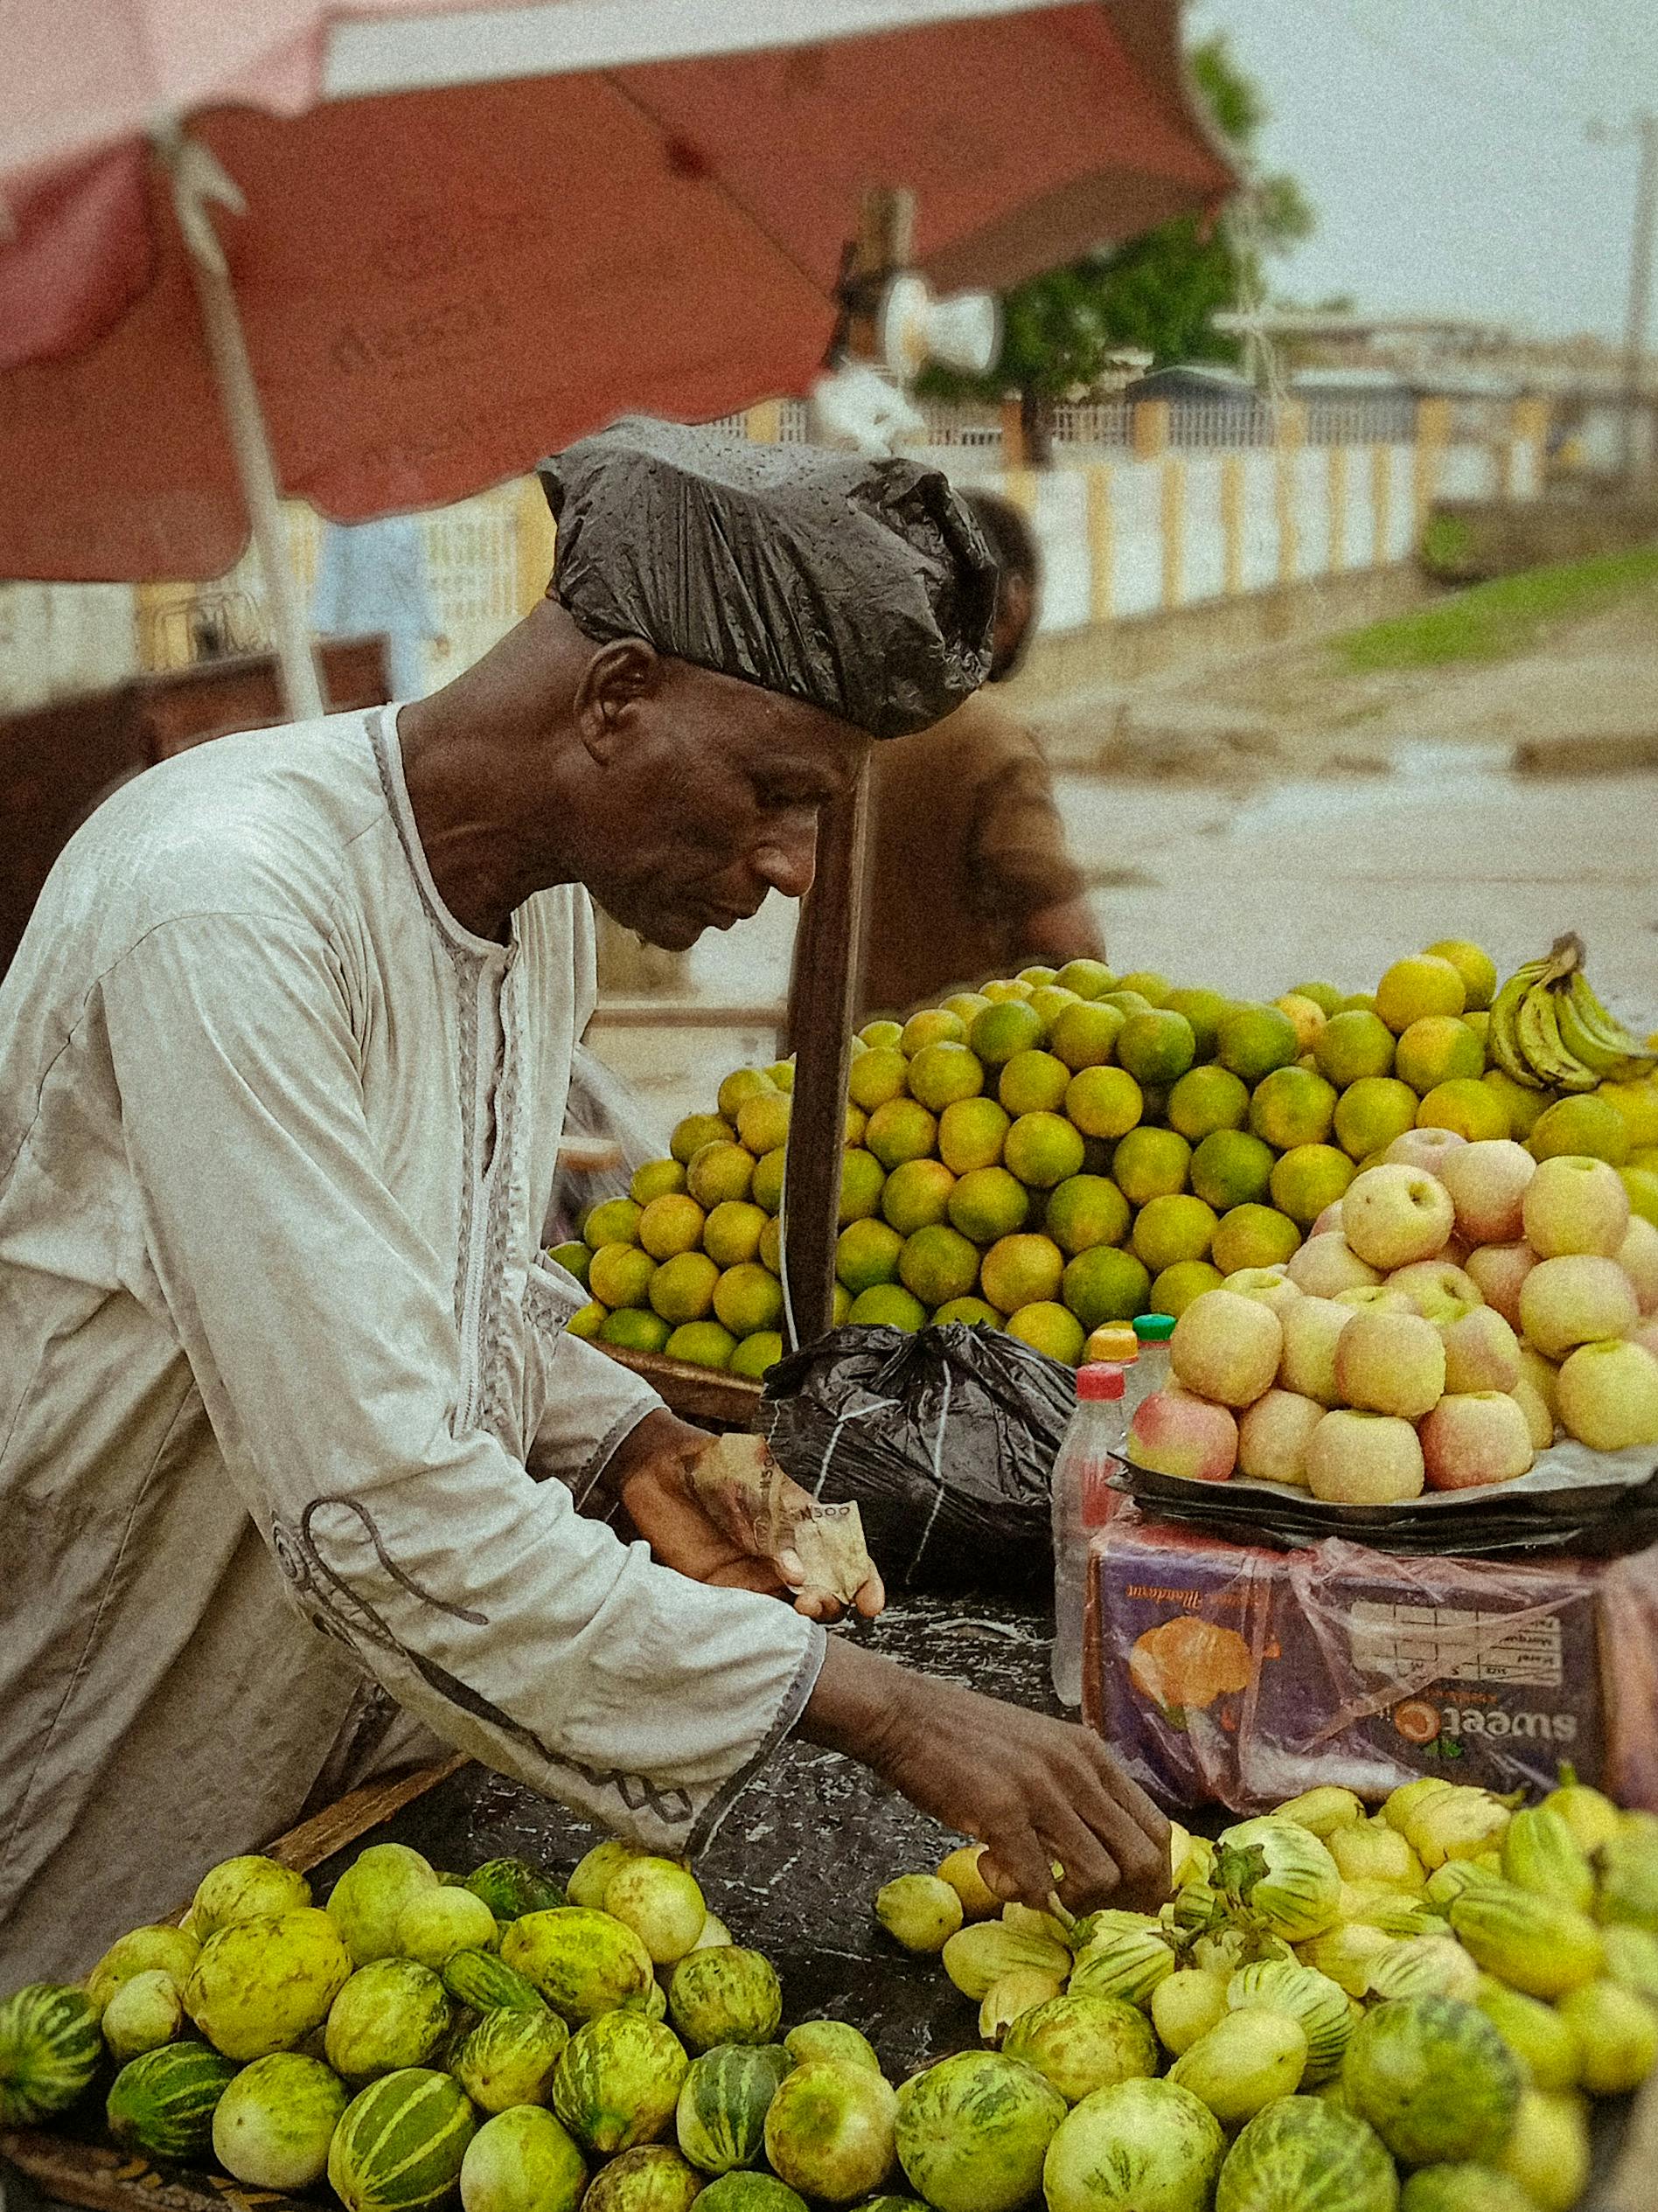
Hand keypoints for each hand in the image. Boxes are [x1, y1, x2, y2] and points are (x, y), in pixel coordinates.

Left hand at [608, 1412, 884, 1623]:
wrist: (659, 1465)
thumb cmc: (714, 1462)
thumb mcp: (753, 1480)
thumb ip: (775, 1521)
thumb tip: (794, 1569)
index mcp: (801, 1520)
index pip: (844, 1553)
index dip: (864, 1580)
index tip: (871, 1602)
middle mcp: (783, 1551)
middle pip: (823, 1587)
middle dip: (832, 1601)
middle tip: (816, 1601)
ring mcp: (753, 1572)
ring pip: (790, 1607)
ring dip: (803, 1616)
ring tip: (799, 1610)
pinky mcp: (720, 1587)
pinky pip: (748, 1612)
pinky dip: (763, 1624)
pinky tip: (765, 1623)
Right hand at [801, 1639, 1168, 1915]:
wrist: (906, 1714)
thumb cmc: (966, 1739)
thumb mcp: (1040, 1752)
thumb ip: (1074, 1790)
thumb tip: (1104, 1853)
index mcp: (1091, 1754)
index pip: (1157, 1829)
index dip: (1152, 1879)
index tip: (1128, 1904)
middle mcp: (1077, 1768)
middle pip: (1140, 1859)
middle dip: (1122, 1901)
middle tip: (1082, 1909)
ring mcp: (1042, 1788)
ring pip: (1099, 1877)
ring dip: (1070, 1901)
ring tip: (1033, 1886)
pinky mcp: (1001, 1810)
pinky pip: (1038, 1883)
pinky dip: (1023, 1897)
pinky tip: (995, 1874)